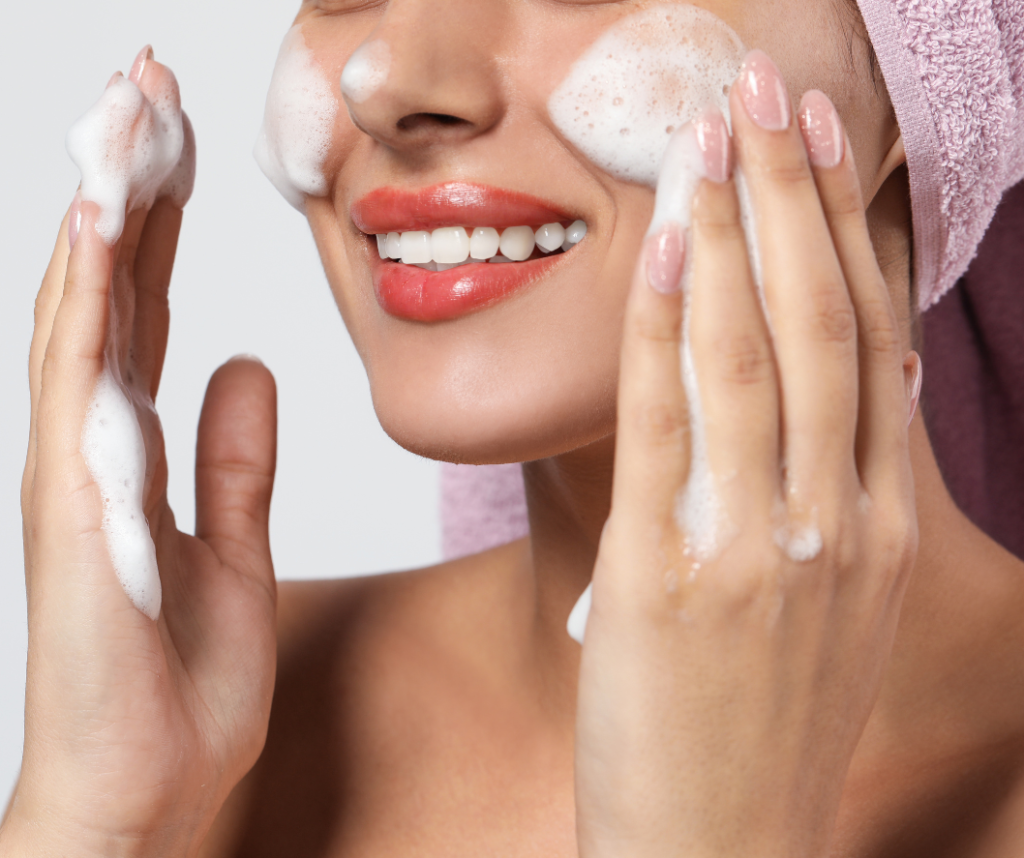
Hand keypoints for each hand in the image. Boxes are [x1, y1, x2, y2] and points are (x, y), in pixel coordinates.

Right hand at [3, 56, 277, 857]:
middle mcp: (94, 442)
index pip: (152, 310)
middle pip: (111, 288)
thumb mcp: (236, 550)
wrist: (145, 791)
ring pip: (84, 307)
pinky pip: (74, 375)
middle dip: (128, 183)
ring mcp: (74, 467)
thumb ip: (237, 460)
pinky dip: (83, 291)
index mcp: (137, 450)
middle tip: (144, 85)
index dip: (165, 226)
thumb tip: (250, 369)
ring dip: (102, 207)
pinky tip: (93, 218)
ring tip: (119, 113)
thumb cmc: (177, 686)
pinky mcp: (70, 502)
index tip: (181, 144)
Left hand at [574, 52, 918, 857]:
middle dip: (795, 196)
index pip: (869, 346)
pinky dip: (663, 329)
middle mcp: (838, 524)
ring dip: (734, 232)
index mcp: (879, 527)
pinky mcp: (672, 580)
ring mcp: (761, 550)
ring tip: (714, 136)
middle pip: (821, 324)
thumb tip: (803, 397)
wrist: (722, 853)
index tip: (826, 151)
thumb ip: (822, 501)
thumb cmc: (763, 727)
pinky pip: (667, 426)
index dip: (848, 236)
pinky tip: (657, 249)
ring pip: (753, 355)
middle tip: (767, 94)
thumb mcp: (826, 609)